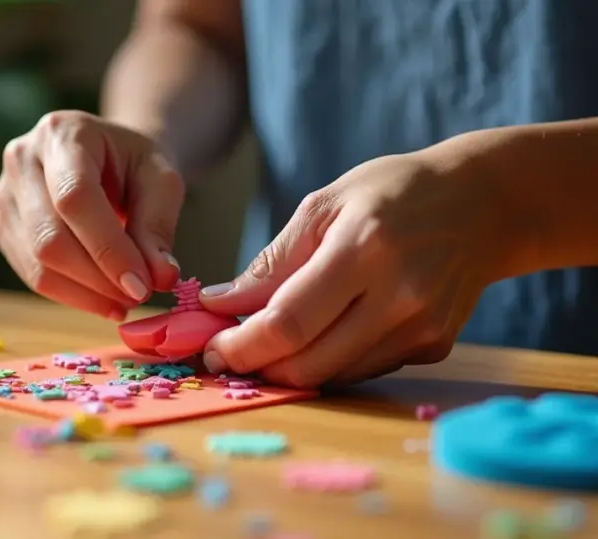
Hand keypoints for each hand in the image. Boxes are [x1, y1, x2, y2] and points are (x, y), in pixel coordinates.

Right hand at [0, 111, 183, 319]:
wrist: (108, 157)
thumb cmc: (135, 164)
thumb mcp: (161, 181)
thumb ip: (158, 226)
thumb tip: (161, 278)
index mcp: (63, 133)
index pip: (74, 197)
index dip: (107, 248)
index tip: (141, 285)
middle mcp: (21, 159)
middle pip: (49, 236)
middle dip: (98, 278)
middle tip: (138, 296)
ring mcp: (5, 195)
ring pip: (37, 263)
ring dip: (85, 293)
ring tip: (124, 300)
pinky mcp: (4, 227)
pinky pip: (31, 274)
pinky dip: (71, 295)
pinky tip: (103, 300)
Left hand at [199, 151, 517, 386]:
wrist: (484, 203)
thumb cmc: (393, 193)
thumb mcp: (324, 206)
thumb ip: (272, 262)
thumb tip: (219, 305)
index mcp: (364, 249)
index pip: (290, 321)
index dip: (242, 346)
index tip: (211, 349)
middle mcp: (400, 296)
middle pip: (309, 362)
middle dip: (258, 365)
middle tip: (227, 353)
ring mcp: (422, 327)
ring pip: (333, 375)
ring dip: (288, 369)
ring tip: (265, 342)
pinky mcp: (434, 347)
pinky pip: (361, 369)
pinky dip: (327, 361)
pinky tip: (316, 336)